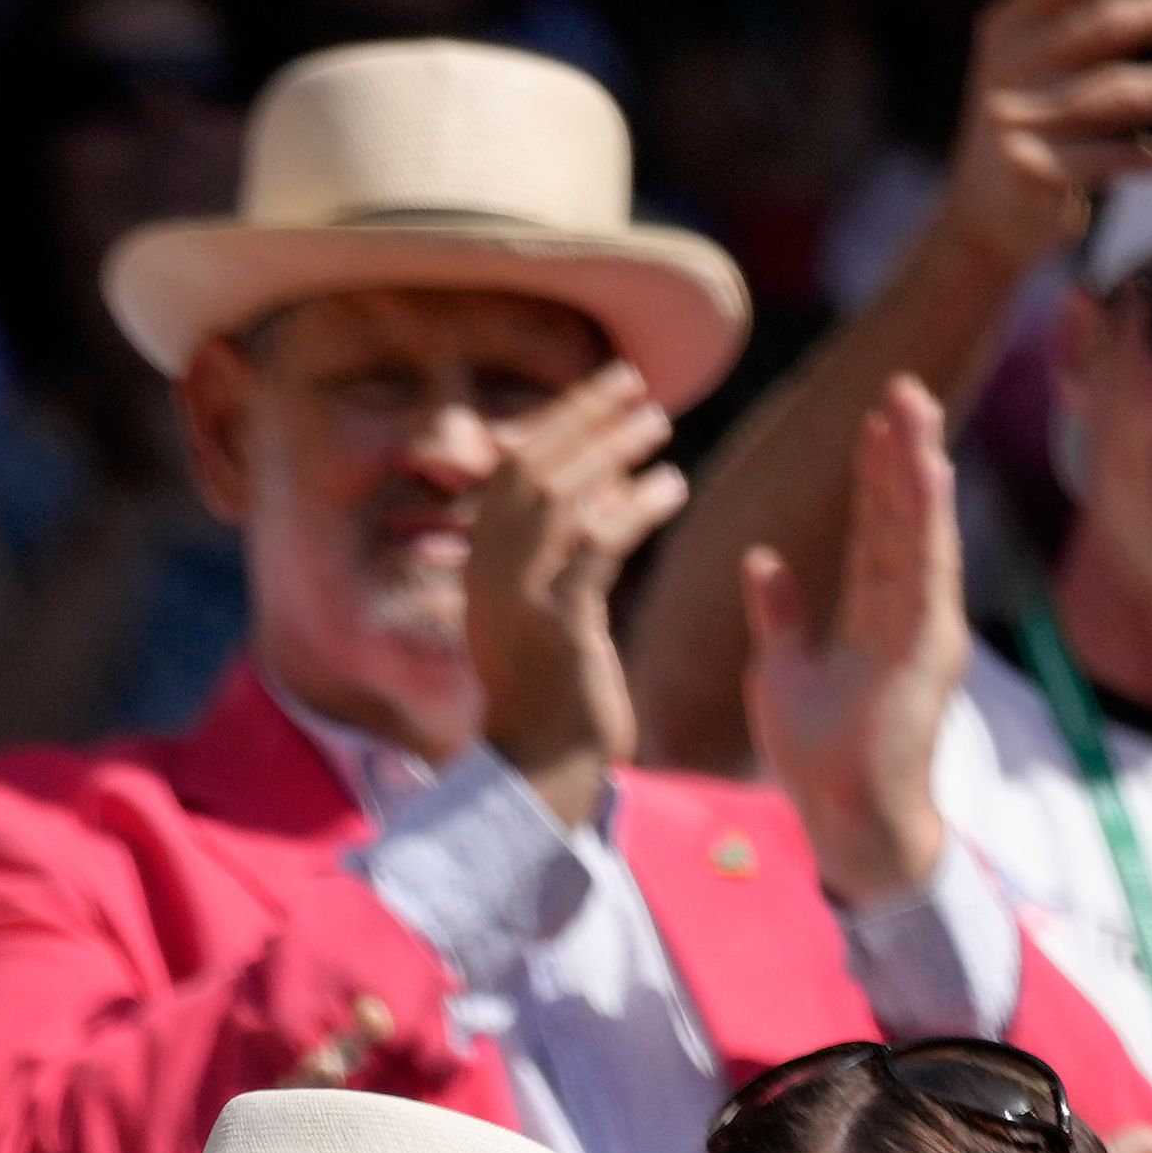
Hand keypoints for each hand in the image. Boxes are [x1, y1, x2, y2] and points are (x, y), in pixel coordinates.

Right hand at [464, 362, 685, 824]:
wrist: (543, 768)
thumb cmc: (552, 688)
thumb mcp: (541, 606)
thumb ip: (557, 548)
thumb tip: (599, 477)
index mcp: (480, 565)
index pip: (511, 469)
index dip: (559, 420)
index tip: (605, 387)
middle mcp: (488, 575)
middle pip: (531, 470)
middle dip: (584, 417)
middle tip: (638, 384)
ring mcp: (519, 601)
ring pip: (561, 499)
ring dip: (612, 451)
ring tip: (658, 424)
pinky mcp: (559, 627)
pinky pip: (598, 547)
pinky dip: (636, 507)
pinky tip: (671, 485)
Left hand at [745, 375, 964, 907]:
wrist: (841, 816)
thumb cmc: (818, 753)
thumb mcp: (780, 669)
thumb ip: (779, 614)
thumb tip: (763, 563)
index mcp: (871, 614)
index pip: (874, 528)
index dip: (872, 474)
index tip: (869, 419)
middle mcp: (906, 612)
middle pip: (902, 518)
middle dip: (901, 453)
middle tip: (900, 388)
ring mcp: (922, 629)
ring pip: (920, 533)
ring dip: (918, 470)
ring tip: (915, 411)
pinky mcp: (926, 650)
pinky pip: (926, 574)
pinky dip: (927, 523)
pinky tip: (928, 474)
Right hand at [938, 0, 1151, 273]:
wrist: (981, 217)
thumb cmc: (1045, 124)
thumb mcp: (1046, 67)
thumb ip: (1098, 32)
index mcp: (1010, 23)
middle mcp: (1007, 66)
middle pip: (1105, 21)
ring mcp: (1016, 121)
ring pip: (1120, 93)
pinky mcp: (1033, 174)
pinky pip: (1113, 160)